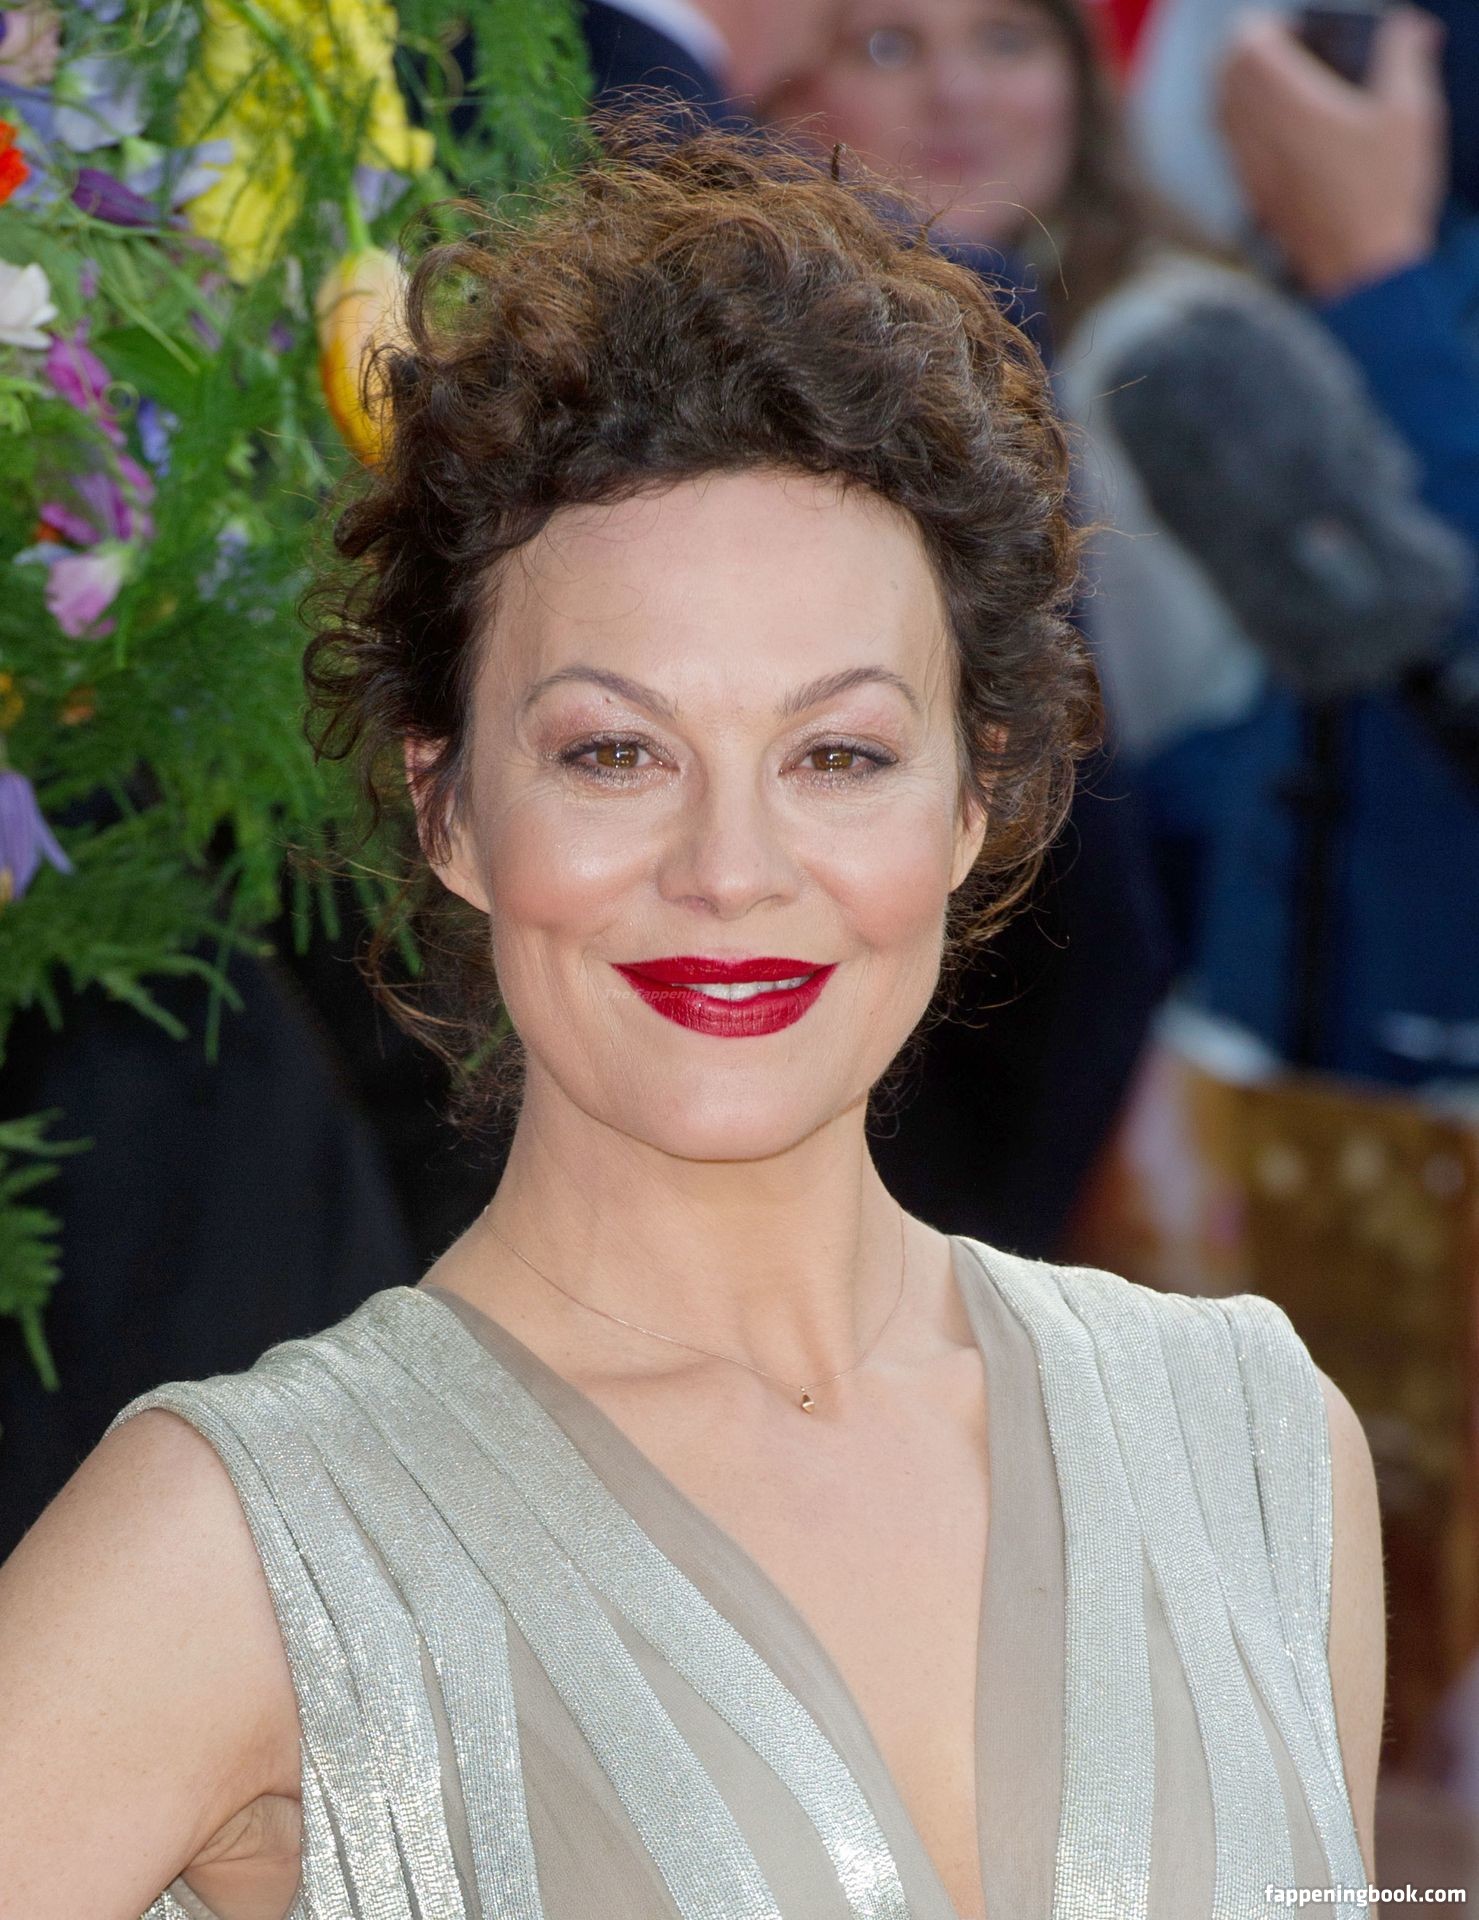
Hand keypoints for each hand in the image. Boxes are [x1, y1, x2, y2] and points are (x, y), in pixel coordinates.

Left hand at [1216, 6, 1447, 300]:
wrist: (1363, 271)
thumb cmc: (1386, 194)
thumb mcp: (1411, 113)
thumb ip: (1405, 56)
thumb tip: (1406, 26)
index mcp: (1289, 105)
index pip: (1245, 47)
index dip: (1264, 28)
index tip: (1294, 33)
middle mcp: (1258, 136)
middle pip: (1224, 76)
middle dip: (1247, 55)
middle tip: (1284, 54)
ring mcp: (1250, 170)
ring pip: (1220, 114)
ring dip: (1241, 91)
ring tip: (1279, 89)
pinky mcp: (1253, 198)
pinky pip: (1230, 150)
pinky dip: (1242, 129)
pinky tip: (1276, 134)